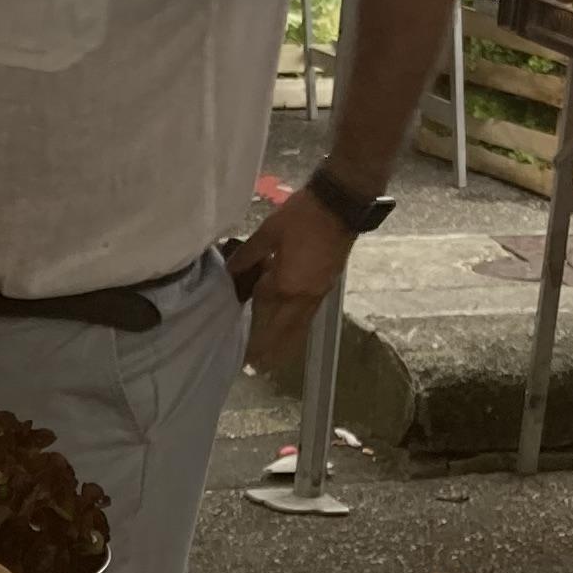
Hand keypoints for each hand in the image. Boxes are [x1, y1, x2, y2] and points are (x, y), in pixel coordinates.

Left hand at [224, 184, 354, 376]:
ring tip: (273, 360)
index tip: (243, 353)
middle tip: (256, 369)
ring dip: (286, 344)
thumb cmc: (303, 214)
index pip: (265, 316)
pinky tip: (293, 331)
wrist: (341, 204)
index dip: (254, 334)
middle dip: (269, 349)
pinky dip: (298, 328)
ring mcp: (318, 292)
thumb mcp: (270, 232)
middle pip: (284, 329)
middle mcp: (303, 295)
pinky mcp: (326, 286)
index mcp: (286, 284)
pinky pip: (309, 315)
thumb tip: (231, 271)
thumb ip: (249, 255)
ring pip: (299, 326)